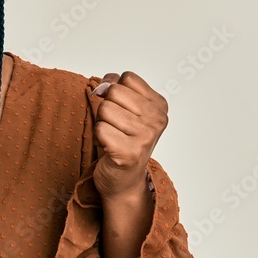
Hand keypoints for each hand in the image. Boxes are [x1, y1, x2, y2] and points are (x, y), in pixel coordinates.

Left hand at [91, 72, 167, 200]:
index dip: (114, 89)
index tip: (119, 108)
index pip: (127, 77)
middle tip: (114, 126)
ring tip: (112, 137)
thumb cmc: (122, 141)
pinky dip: (98, 138)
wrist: (124, 180)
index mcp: (159, 105)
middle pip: (113, 92)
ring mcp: (145, 137)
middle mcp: (156, 120)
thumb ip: (116, 87)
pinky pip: (100, 129)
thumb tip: (103, 83)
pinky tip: (108, 148)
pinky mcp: (129, 153)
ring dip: (101, 124)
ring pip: (104, 109)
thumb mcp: (125, 109)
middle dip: (106, 108)